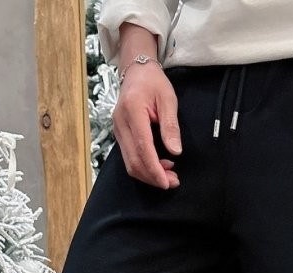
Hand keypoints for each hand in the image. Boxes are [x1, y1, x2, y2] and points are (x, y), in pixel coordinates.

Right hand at [112, 65, 181, 188]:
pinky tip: (159, 167)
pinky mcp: (119, 135)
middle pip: (133, 161)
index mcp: (132, 111)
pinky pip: (129, 157)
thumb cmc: (154, 82)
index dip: (154, 168)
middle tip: (172, 182)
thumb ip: (171, 126)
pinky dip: (144, 167)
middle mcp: (120, 123)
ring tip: (169, 176)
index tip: (166, 182)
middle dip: (153, 176)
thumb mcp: (168, 99)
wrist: (136, 70)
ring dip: (148, 175)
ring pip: (129, 163)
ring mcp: (117, 130)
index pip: (142, 147)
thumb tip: (175, 151)